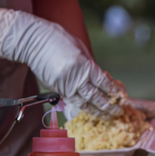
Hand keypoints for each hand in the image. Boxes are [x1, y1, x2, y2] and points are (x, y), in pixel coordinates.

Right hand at [0, 8, 123, 118]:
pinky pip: (72, 101)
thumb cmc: (58, 39)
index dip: (113, 92)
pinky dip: (82, 106)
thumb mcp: (80, 49)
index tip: (121, 97)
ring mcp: (65, 86)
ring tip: (106, 116)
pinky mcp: (56, 89)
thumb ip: (90, 65)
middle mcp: (76, 78)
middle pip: (96, 97)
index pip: (103, 83)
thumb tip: (101, 78)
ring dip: (96, 110)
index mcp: (84, 66)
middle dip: (108, 106)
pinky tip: (89, 110)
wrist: (33, 41)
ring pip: (84, 103)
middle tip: (117, 112)